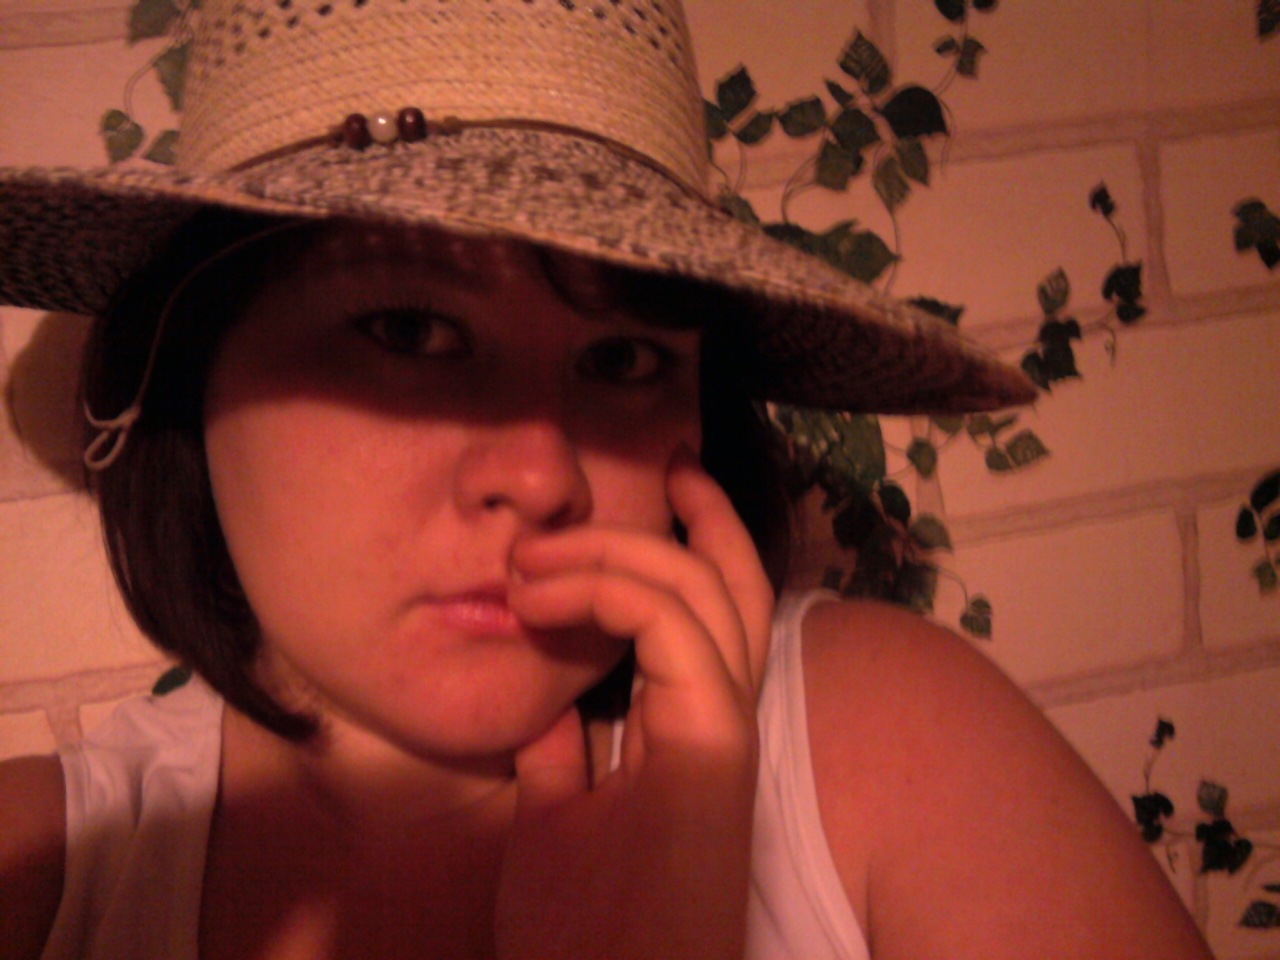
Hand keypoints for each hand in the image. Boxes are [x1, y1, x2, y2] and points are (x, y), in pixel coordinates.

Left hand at [495, 445, 774, 959]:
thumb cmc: (580, 939)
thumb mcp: (556, 825)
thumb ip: (563, 760)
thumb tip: (544, 711)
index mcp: (688, 738)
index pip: (711, 618)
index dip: (695, 546)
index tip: (659, 489)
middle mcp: (720, 724)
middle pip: (733, 589)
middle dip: (699, 517)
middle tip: (660, 466)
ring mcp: (722, 735)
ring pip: (707, 593)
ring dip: (620, 549)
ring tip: (535, 555)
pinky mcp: (709, 750)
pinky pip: (677, 630)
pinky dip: (615, 590)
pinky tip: (544, 596)